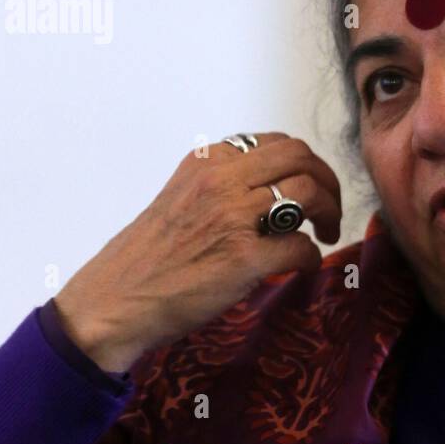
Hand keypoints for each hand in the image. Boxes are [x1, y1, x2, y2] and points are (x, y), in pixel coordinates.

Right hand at [53, 134, 341, 372]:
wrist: (114, 301)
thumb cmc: (146, 258)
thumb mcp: (180, 199)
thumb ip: (221, 187)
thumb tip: (268, 190)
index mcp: (206, 163)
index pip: (277, 142)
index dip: (306, 162)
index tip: (311, 183)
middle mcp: (221, 181)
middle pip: (301, 158)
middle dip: (328, 181)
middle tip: (330, 209)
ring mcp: (233, 218)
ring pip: (308, 193)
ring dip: (330, 213)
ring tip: (326, 234)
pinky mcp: (244, 259)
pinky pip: (301, 247)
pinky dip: (312, 257)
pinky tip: (303, 268)